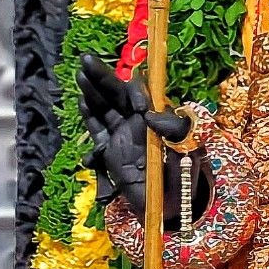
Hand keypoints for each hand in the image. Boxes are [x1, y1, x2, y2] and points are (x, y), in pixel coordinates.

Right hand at [77, 55, 190, 217]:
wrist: (168, 208)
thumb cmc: (183, 179)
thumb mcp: (188, 153)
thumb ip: (175, 131)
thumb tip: (151, 114)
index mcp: (158, 118)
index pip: (143, 95)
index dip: (138, 93)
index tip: (141, 109)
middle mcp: (139, 122)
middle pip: (118, 94)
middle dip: (103, 78)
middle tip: (86, 61)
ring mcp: (123, 135)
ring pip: (105, 107)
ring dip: (93, 91)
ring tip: (80, 74)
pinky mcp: (111, 151)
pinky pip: (98, 130)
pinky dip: (90, 116)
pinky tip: (82, 102)